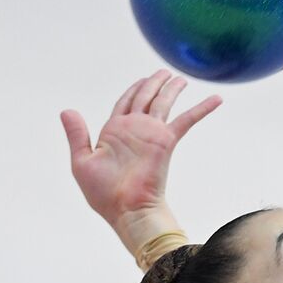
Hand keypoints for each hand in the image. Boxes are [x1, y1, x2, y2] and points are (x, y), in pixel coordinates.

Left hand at [60, 69, 221, 225]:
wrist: (126, 209)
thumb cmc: (103, 194)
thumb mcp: (82, 162)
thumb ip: (77, 135)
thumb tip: (66, 110)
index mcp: (113, 132)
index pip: (125, 102)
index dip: (134, 89)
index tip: (144, 79)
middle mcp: (134, 129)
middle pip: (146, 97)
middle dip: (154, 83)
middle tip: (165, 72)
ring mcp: (151, 133)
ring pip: (164, 102)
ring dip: (172, 89)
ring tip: (181, 79)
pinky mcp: (166, 141)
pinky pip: (186, 120)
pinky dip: (201, 109)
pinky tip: (216, 99)